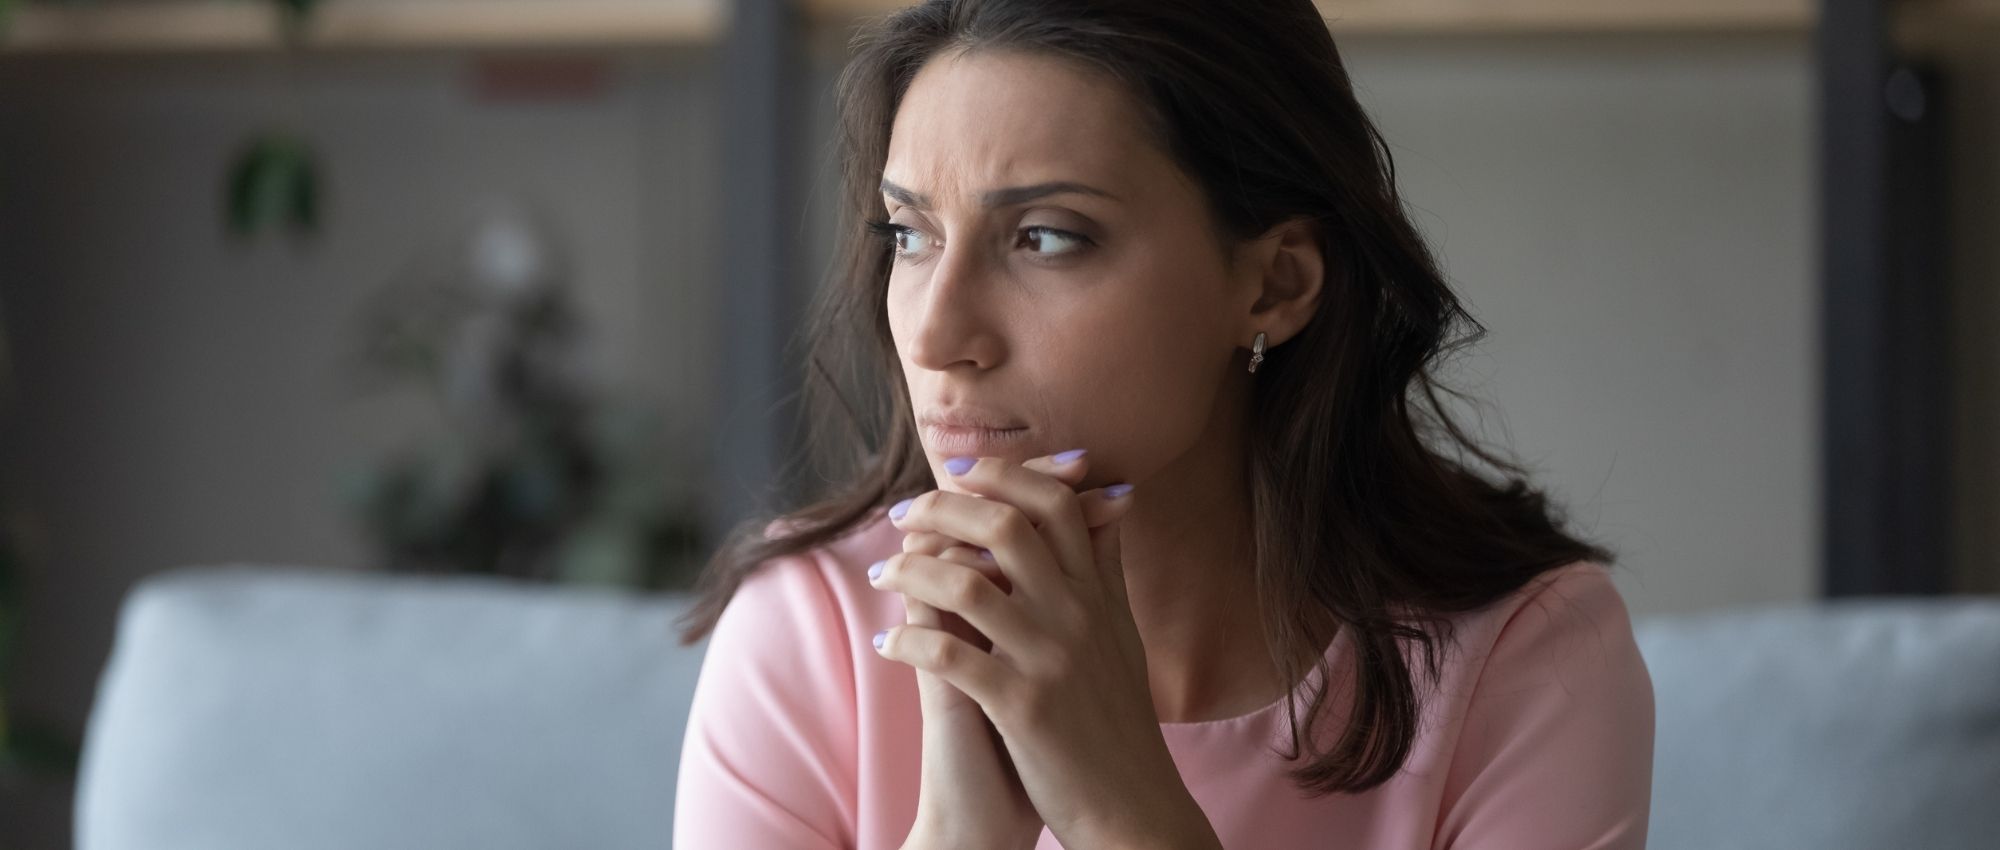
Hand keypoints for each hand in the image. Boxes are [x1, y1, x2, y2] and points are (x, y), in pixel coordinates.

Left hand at [874, 451, 1215, 847]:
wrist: (1133, 807)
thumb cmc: (1118, 722)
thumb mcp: (1123, 634)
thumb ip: (1108, 567)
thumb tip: (1111, 500)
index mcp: (1097, 595)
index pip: (1054, 504)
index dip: (1002, 476)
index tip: (957, 473)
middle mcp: (1077, 616)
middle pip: (1005, 527)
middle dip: (942, 509)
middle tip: (903, 514)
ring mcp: (1049, 660)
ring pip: (966, 586)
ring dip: (909, 572)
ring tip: (882, 575)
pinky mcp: (1022, 707)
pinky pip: (948, 657)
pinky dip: (906, 643)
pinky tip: (886, 646)